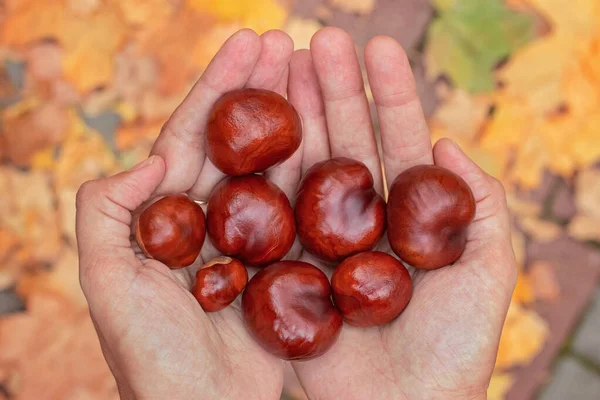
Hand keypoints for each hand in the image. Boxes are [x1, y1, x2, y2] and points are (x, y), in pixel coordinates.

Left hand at [75, 29, 297, 398]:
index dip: (219, 89)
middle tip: (293, 41)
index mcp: (169, 216)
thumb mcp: (105, 283)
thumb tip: (152, 158)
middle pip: (241, 143)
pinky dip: (321, 176)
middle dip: (264, 91)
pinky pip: (307, 213)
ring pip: (278, 170)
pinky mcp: (289, 265)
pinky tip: (341, 140)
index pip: (192, 137)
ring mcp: (255, 241)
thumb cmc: (150, 357)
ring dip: (298, 121)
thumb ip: (106, 212)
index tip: (249, 42)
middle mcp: (214, 221)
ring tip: (320, 73)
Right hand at [287, 28, 516, 398]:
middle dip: (334, 91)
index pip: (397, 140)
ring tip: (283, 65)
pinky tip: (249, 133)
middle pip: (344, 144)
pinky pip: (271, 217)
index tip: (374, 45)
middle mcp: (359, 219)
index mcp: (405, 214)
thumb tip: (450, 142)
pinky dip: (261, 176)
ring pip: (305, 168)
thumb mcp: (490, 270)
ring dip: (296, 118)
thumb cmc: (454, 348)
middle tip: (316, 41)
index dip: (388, 93)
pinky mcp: (286, 269)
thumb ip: (481, 205)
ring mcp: (319, 240)